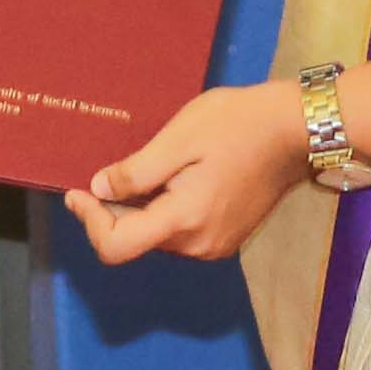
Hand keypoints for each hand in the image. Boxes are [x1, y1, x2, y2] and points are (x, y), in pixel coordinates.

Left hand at [59, 80, 306, 262]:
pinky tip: (168, 180)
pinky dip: (162, 212)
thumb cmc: (237, 124)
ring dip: (138, 212)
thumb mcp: (179, 138)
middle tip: (101, 175)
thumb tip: (98, 190)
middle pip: (136, 242)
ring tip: (141, 171)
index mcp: (185, 220)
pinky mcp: (227, 237)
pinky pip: (180, 232)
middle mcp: (199, 245)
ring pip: (157, 238)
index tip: (75, 193)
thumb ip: (136, 172)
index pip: (117, 245)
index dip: (89, 222)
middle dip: (111, 213)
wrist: (295, 130)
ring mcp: (216, 245)